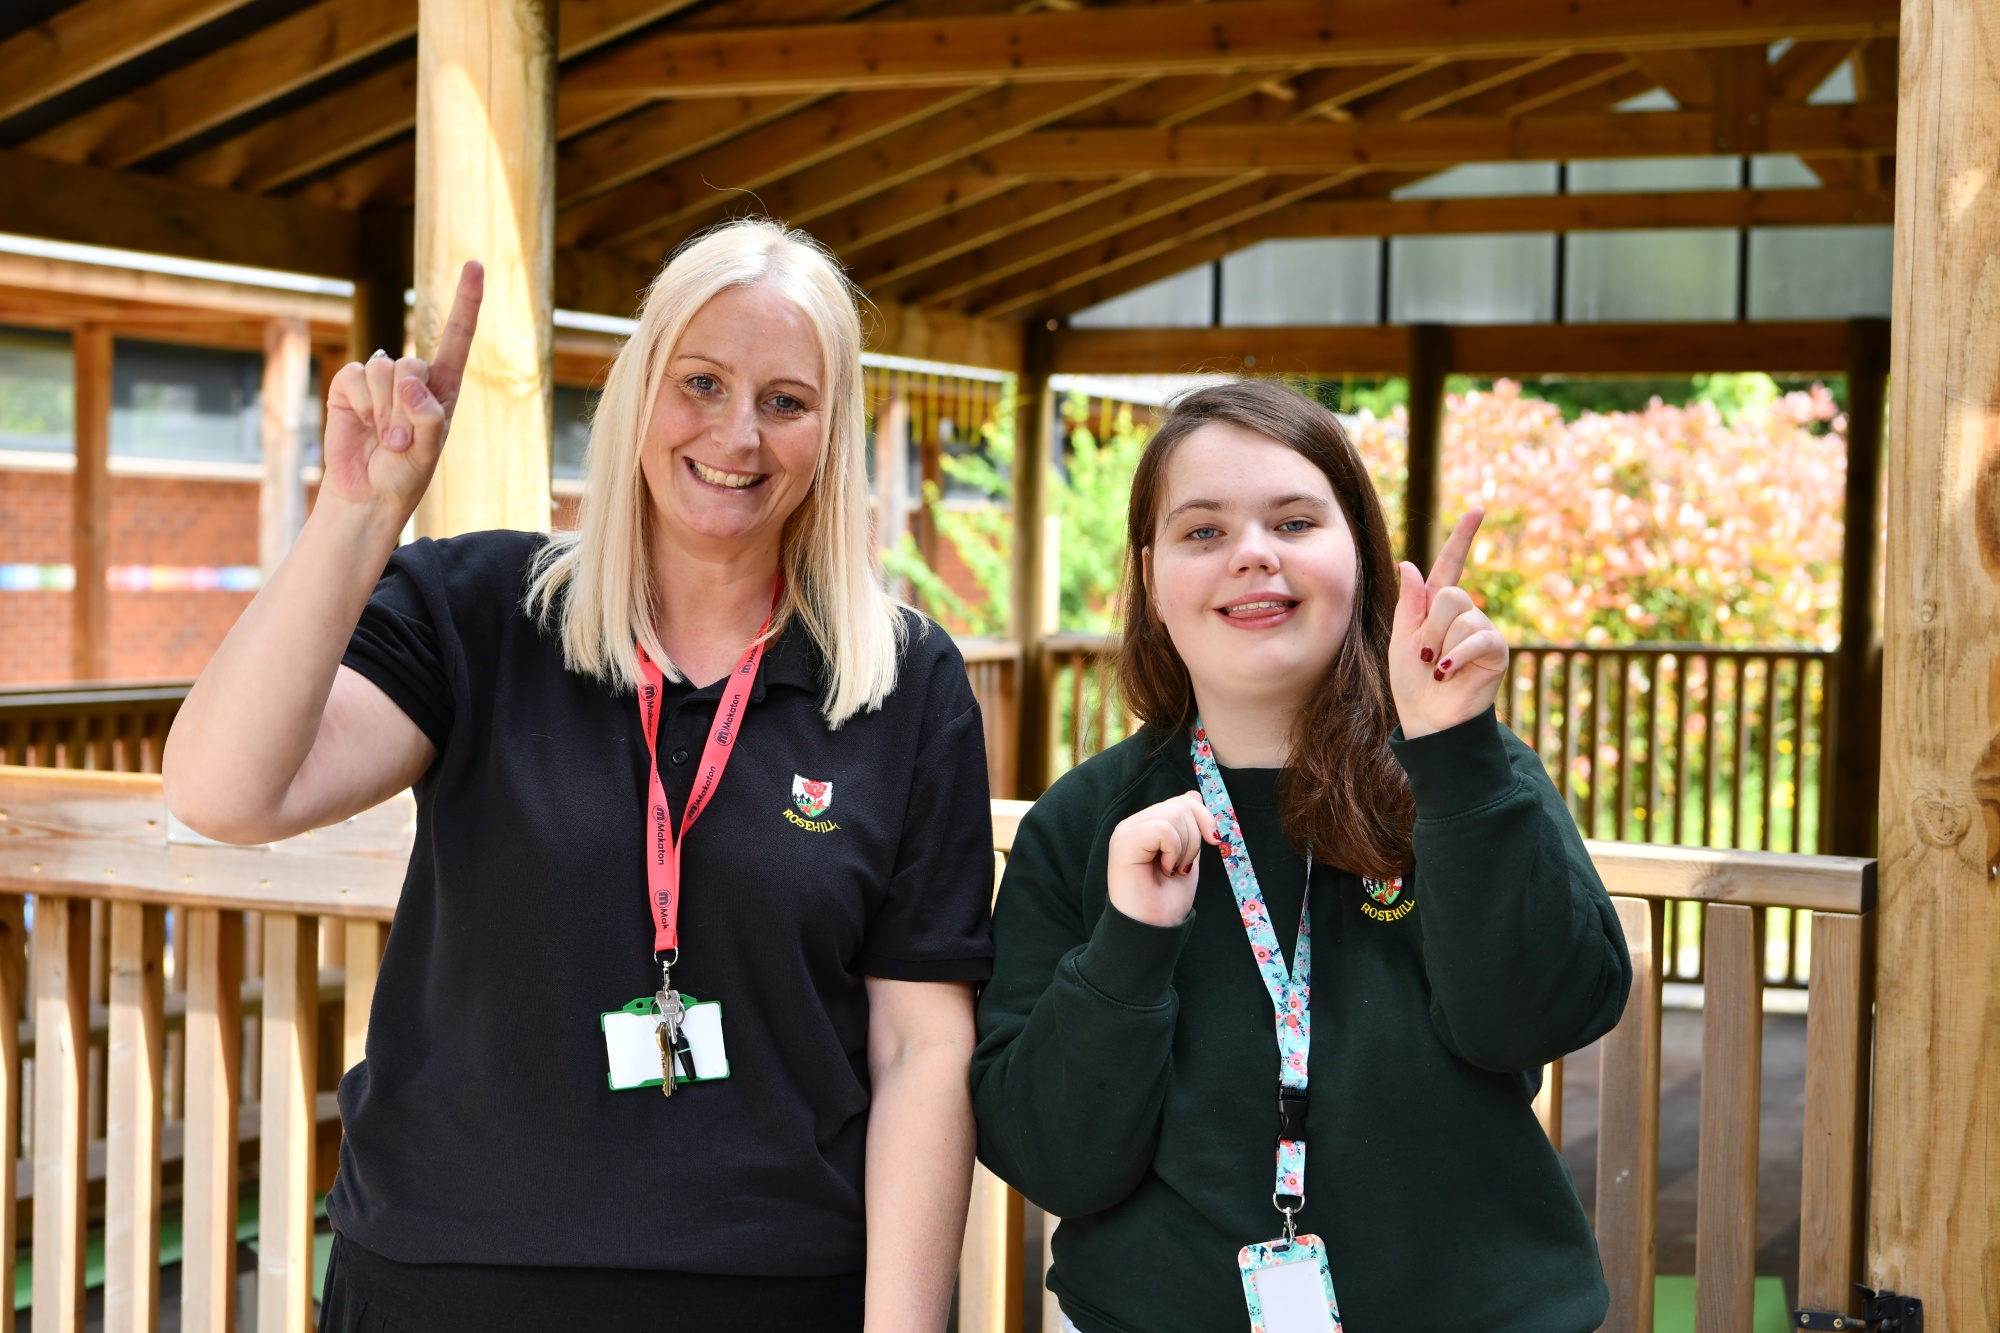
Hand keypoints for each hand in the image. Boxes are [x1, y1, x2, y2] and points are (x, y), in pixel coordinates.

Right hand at [319, 261, 483, 523]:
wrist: (367, 494)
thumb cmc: (405, 475)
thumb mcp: (428, 451)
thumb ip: (428, 416)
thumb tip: (409, 381)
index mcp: (442, 388)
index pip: (456, 337)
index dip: (465, 300)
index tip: (474, 264)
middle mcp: (412, 378)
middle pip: (412, 363)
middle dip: (406, 406)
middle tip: (402, 441)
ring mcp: (379, 381)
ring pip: (383, 369)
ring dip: (384, 411)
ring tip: (387, 439)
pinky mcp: (347, 386)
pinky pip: (354, 377)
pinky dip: (360, 405)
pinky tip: (361, 425)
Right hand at [1105, 792, 1219, 927]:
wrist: (1153, 929)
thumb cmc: (1167, 900)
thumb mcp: (1187, 856)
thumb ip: (1188, 827)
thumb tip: (1193, 795)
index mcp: (1147, 825)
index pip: (1182, 801)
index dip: (1203, 818)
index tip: (1213, 842)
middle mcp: (1133, 824)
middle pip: (1181, 805)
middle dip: (1195, 838)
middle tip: (1182, 866)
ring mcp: (1126, 831)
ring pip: (1174, 815)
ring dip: (1185, 849)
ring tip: (1172, 870)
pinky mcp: (1123, 842)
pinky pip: (1164, 830)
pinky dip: (1174, 852)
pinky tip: (1164, 869)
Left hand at [1390, 508, 1508, 738]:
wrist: (1427, 718)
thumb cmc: (1411, 682)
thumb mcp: (1401, 638)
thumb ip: (1408, 603)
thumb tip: (1409, 564)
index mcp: (1437, 606)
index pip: (1451, 565)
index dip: (1463, 537)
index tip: (1478, 509)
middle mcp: (1464, 613)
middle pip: (1451, 595)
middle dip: (1429, 627)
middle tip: (1423, 656)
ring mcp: (1482, 630)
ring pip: (1461, 617)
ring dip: (1439, 647)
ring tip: (1436, 669)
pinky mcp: (1496, 651)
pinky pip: (1476, 638)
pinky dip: (1455, 657)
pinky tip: (1446, 673)